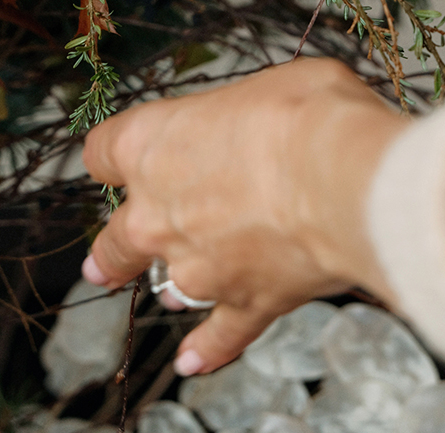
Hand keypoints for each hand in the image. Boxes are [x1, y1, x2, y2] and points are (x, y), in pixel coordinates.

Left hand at [80, 59, 405, 373]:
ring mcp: (198, 269)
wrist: (342, 177)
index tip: (117, 158)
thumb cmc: (302, 115)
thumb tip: (265, 117)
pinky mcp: (244, 306)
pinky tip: (193, 361)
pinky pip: (218, 337)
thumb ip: (242, 114)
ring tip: (174, 295)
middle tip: (102, 263)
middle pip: (115, 241)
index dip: (113, 155)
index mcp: (150, 145)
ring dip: (172, 288)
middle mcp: (158, 214)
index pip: (103, 152)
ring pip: (168, 288)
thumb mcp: (266, 82)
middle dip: (110, 252)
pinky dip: (207, 350)